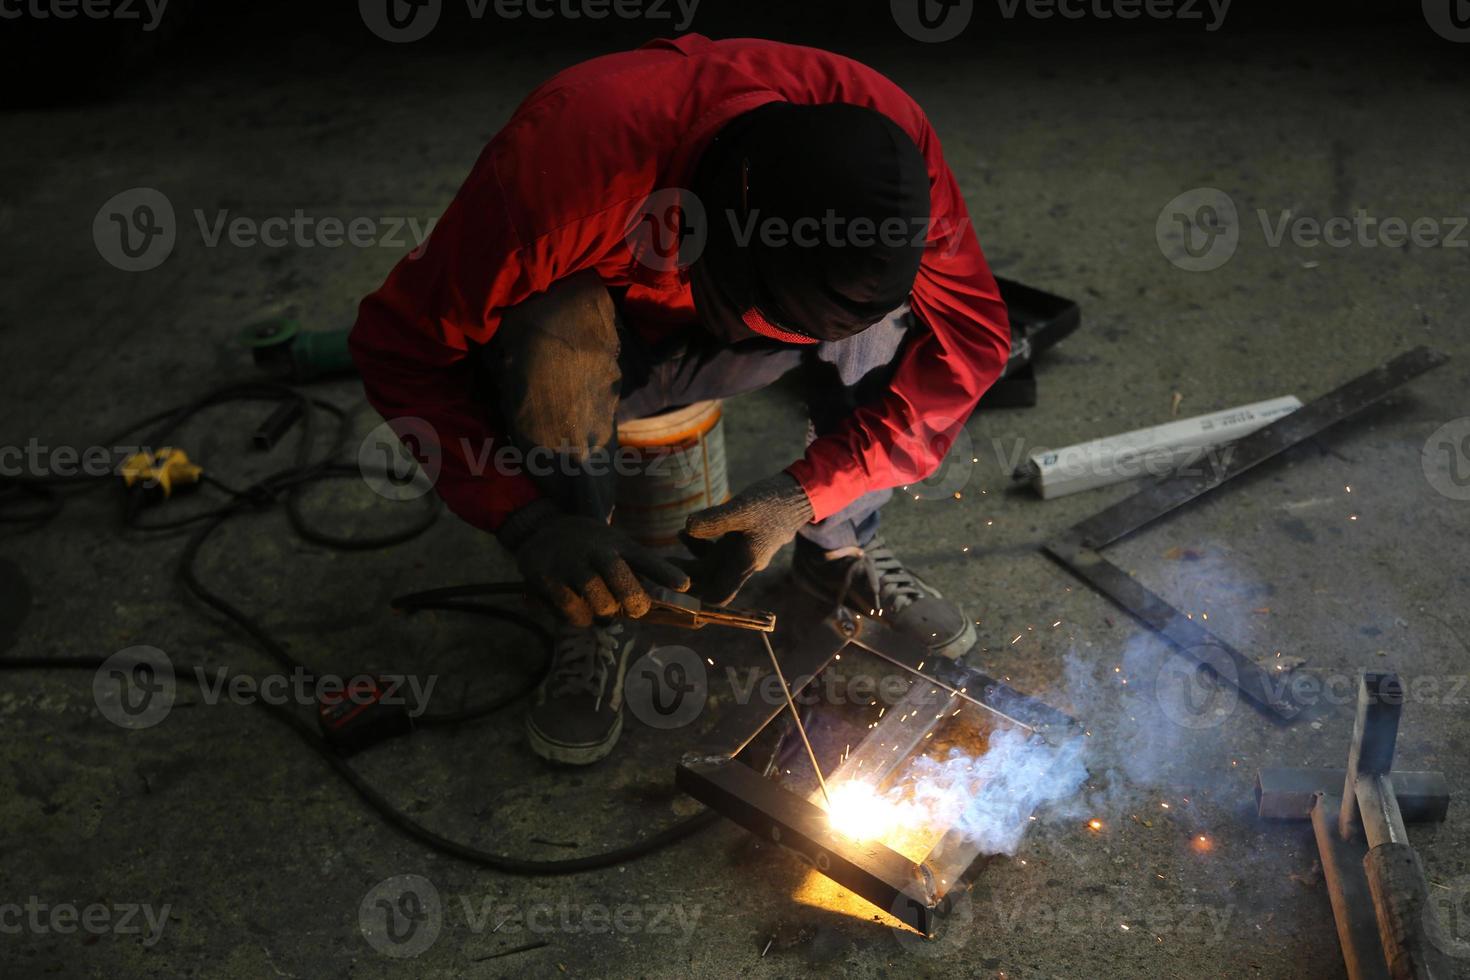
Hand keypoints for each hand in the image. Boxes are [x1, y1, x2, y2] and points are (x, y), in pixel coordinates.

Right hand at [507, 505, 690, 625]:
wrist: (541, 531)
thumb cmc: (590, 546)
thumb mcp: (616, 546)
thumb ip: (639, 568)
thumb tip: (674, 592)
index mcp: (616, 543)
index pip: (644, 557)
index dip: (664, 572)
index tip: (684, 585)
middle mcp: (594, 550)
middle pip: (619, 578)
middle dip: (633, 599)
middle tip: (637, 609)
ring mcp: (569, 563)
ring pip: (597, 600)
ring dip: (605, 612)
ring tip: (604, 609)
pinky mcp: (546, 578)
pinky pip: (571, 610)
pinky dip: (580, 617)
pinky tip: (580, 609)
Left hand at [682, 473, 813, 605]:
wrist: (799, 494)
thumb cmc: (775, 503)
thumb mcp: (743, 508)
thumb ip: (715, 520)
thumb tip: (687, 528)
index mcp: (744, 563)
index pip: (718, 595)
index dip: (695, 596)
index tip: (673, 582)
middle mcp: (742, 563)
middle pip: (708, 582)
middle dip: (684, 575)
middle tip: (659, 565)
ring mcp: (740, 553)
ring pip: (709, 565)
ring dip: (688, 560)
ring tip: (670, 545)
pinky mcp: (740, 541)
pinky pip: (714, 550)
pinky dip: (698, 543)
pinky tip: (685, 532)